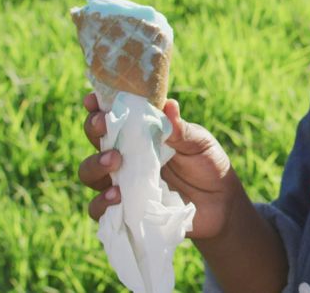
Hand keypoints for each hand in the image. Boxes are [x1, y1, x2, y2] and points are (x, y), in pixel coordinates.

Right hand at [77, 92, 239, 239]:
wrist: (221, 204)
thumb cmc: (207, 165)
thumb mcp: (199, 143)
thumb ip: (181, 129)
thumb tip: (169, 104)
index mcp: (140, 133)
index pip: (113, 115)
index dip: (98, 106)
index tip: (93, 99)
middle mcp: (126, 155)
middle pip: (95, 140)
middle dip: (94, 129)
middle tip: (103, 125)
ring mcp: (122, 182)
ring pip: (89, 172)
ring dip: (95, 165)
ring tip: (114, 161)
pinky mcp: (124, 209)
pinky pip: (98, 208)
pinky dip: (101, 202)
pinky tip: (117, 196)